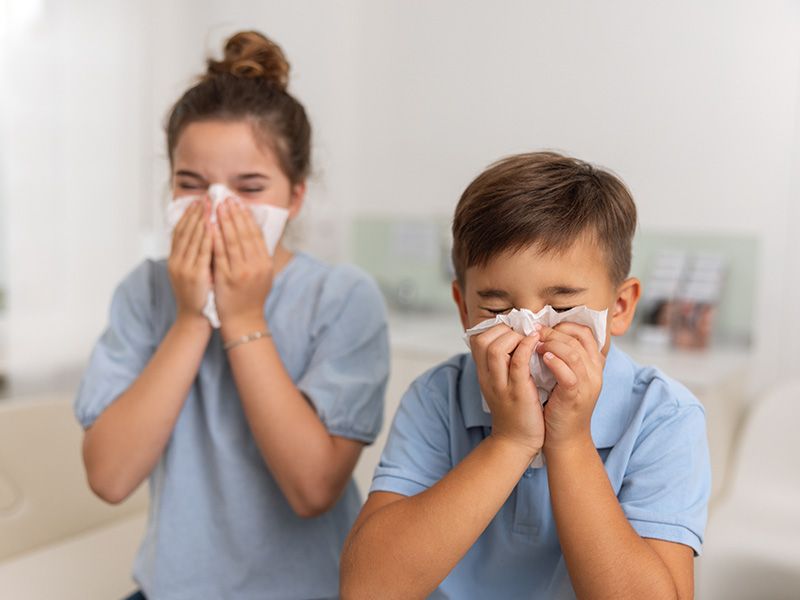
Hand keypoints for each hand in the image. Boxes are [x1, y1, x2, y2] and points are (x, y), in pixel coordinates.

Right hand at [167, 198, 212, 321]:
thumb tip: (206, 234)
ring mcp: (184, 268)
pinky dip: (207, 237)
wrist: (194, 318)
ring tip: (210, 206)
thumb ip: (197, 254)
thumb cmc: (199, 295)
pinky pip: (201, 252)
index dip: (188, 215)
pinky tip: (213, 225)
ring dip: (201, 220)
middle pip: (185, 231)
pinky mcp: (194, 275)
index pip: (180, 231)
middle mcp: (176, 261)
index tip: (197, 201)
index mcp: (175, 259)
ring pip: (192, 238)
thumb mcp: (193, 271)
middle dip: (196, 213)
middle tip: (205, 197)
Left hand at [213, 198, 272, 334]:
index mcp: (265, 262)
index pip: (256, 234)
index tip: (238, 203)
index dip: (247, 217)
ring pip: (233, 240)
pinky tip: (210, 226)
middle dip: (234, 214)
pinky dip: (216, 238)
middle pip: (245, 233)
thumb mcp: (262, 275)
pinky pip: (220, 253)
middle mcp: (256, 265)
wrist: (244, 321)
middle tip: (226, 198)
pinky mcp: (227, 277)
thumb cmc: (250, 298)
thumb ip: (258, 255)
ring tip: (217, 207)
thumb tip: (252, 233)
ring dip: (224, 221)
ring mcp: (242, 271)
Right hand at [469, 324, 544, 457]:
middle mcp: (488, 377)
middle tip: (522, 334)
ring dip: (515, 337)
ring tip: (530, 338)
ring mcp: (500, 385)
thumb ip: (504, 365)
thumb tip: (516, 340)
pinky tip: (537, 342)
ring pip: (496, 349)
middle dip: (503, 329)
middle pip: (483, 340)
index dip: (495, 328)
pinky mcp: (517, 392)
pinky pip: (518, 362)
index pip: (477, 339)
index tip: (514, 331)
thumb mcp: (502, 385)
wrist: (516, 443)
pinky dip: (527, 347)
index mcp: (483, 373)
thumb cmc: (514, 412)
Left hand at [535, 322, 604, 449]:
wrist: (566, 439)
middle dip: (553, 332)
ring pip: (573, 352)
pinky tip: (541, 358)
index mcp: (594, 365)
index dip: (564, 325)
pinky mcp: (575, 396)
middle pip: (577, 339)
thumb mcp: (567, 378)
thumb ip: (563, 358)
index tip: (544, 326)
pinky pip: (569, 373)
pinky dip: (554, 362)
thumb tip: (544, 335)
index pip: (586, 333)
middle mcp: (595, 373)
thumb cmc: (561, 406)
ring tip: (535, 343)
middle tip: (534, 331)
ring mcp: (587, 384)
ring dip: (551, 343)